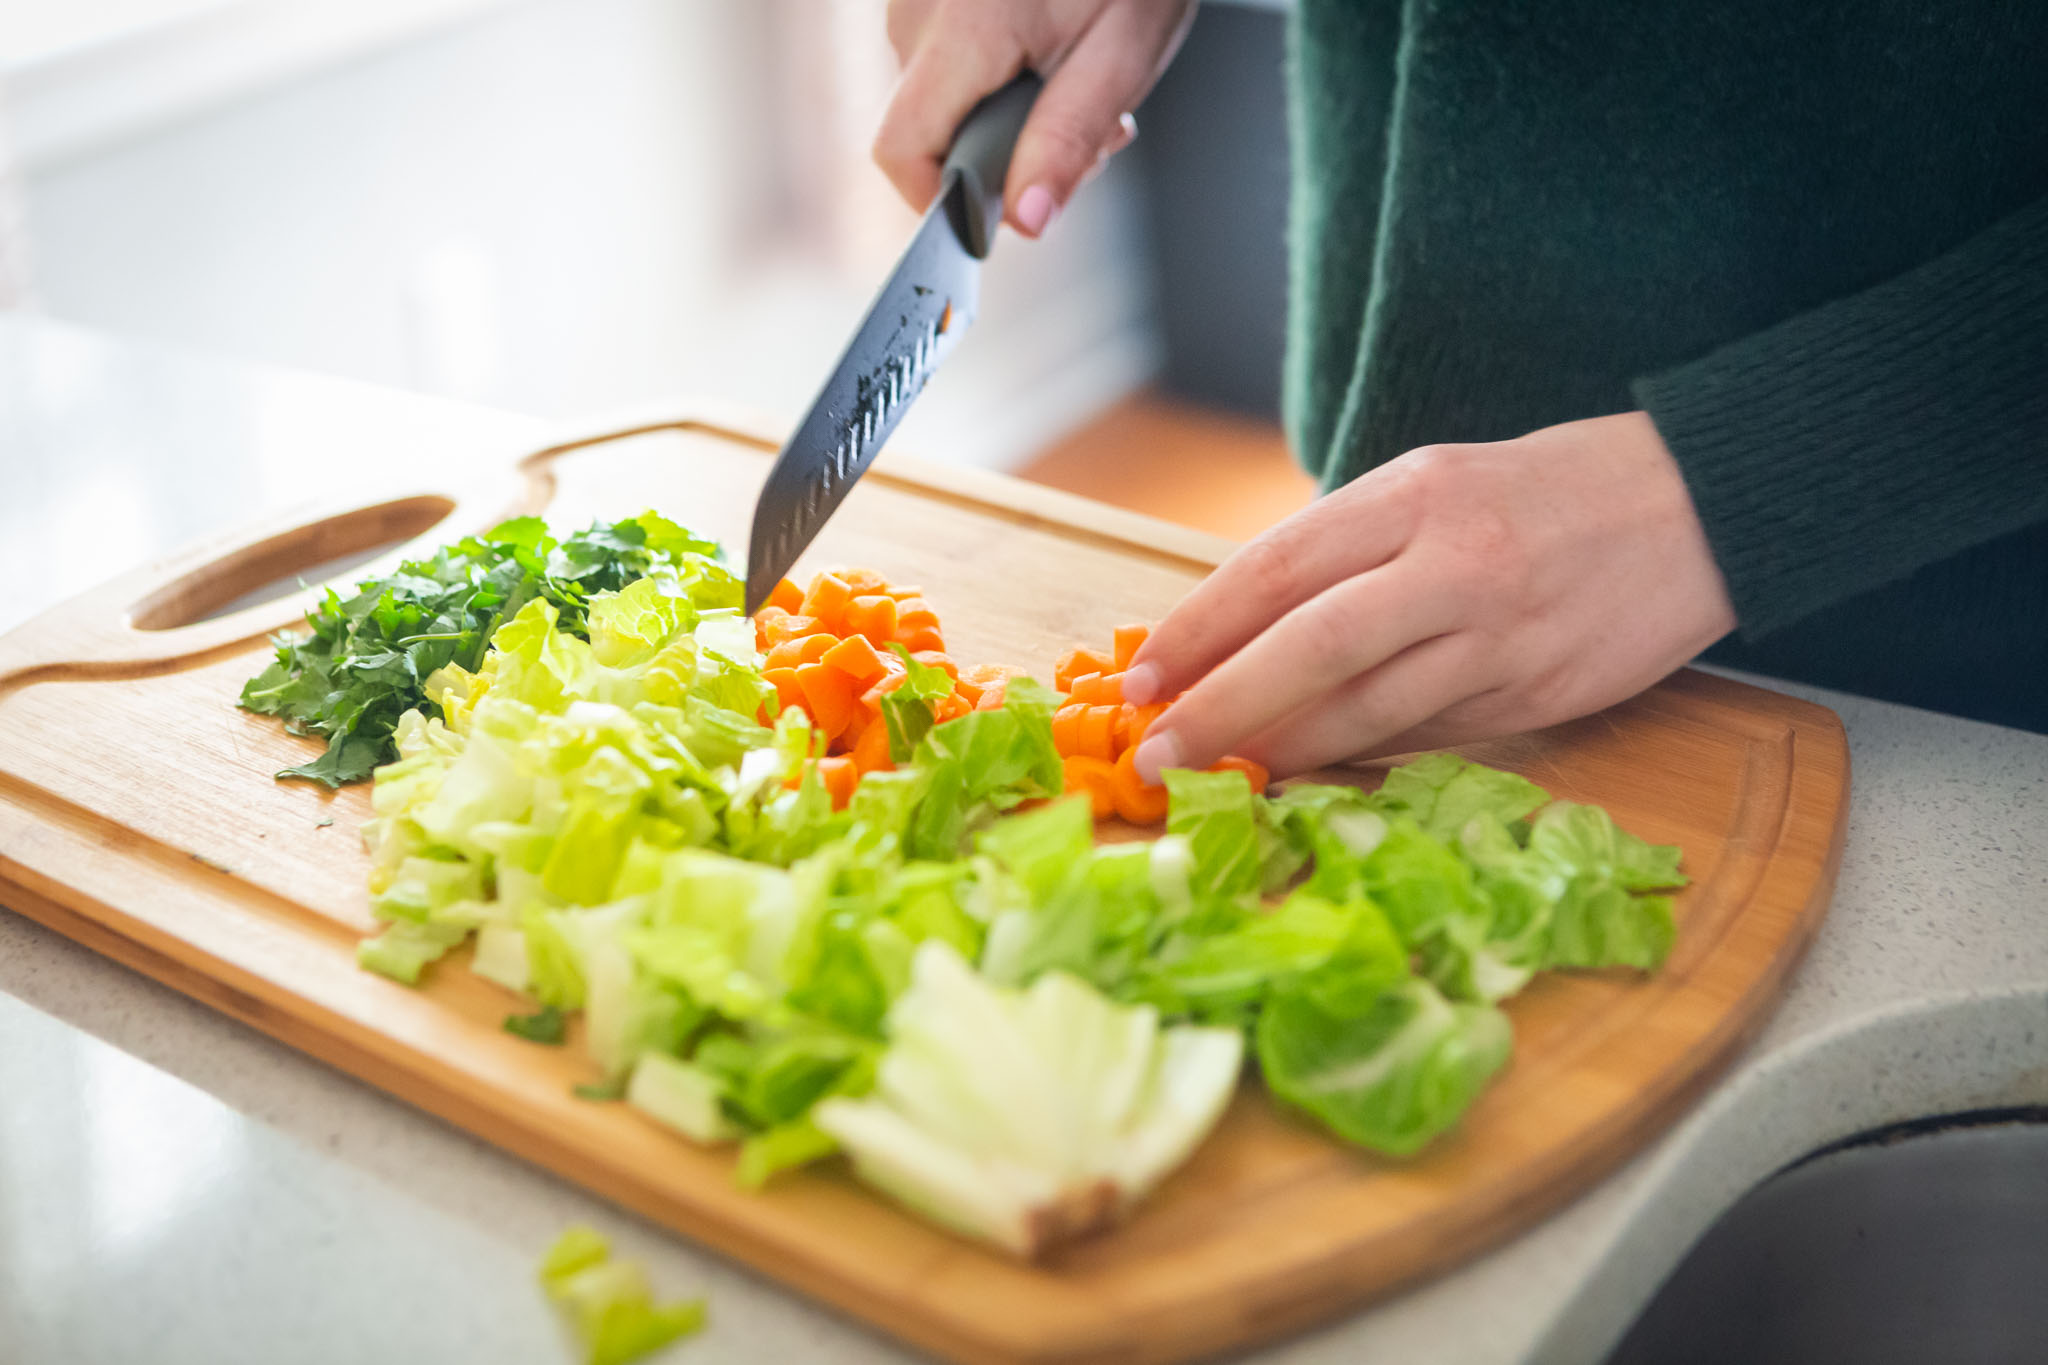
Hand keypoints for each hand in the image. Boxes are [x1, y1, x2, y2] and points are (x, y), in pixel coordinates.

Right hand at [875, 0, 1196, 235]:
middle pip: (928, 130)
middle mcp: (918, 11)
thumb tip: (1025, 223)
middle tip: (1094, 133)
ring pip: (943, 98)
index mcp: (963, 33)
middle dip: (1004, 154)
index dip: (940, 201)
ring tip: (1081, 75)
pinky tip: (1053, 46)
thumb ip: (1067, 142)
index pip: (901, 151)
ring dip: (1009, 113)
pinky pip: (948, 59)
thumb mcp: (1123, 54)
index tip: (999, 213)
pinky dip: (1000, 73)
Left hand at [1124, 412, 1738, 780]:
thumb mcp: (1438, 485)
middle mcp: (1454, 563)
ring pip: (1367, 711)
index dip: (1197, 630)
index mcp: (1415, 494)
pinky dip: (1363, 757)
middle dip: (1221, 708)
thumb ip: (1350, 553)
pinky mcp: (1538, 697)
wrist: (1706, 506)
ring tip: (1223, 774)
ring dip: (1284, 751)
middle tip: (1160, 755)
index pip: (1276, 568)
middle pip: (1310, 648)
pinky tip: (1316, 771)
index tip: (1141, 681)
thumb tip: (1244, 633)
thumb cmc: (1548, 493)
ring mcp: (1501, 638)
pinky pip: (1427, 737)